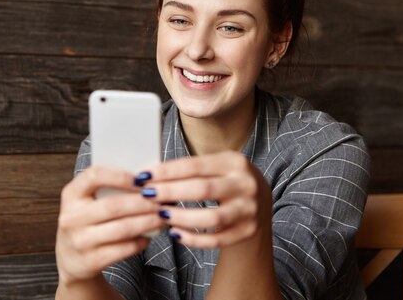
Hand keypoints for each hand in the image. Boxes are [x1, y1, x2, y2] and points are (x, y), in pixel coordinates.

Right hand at [55, 166, 165, 284]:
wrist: (72, 260)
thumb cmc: (88, 222)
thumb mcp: (87, 202)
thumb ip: (109, 189)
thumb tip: (149, 179)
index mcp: (71, 195)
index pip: (94, 176)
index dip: (121, 176)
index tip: (142, 179)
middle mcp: (71, 218)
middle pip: (114, 206)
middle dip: (143, 202)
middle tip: (163, 200)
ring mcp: (79, 241)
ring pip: (123, 228)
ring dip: (148, 221)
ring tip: (162, 216)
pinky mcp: (91, 261)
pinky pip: (124, 249)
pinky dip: (142, 240)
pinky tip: (151, 235)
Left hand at [140, 151, 272, 247]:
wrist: (259, 202)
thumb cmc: (227, 181)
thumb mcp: (217, 167)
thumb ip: (191, 170)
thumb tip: (150, 174)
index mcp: (235, 162)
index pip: (195, 165)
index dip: (167, 171)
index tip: (144, 177)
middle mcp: (246, 184)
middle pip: (202, 189)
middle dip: (170, 192)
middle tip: (147, 196)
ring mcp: (249, 210)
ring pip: (211, 218)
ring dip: (181, 217)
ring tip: (161, 215)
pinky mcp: (247, 231)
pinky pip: (216, 240)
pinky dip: (193, 238)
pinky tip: (175, 233)